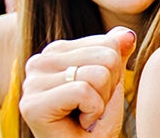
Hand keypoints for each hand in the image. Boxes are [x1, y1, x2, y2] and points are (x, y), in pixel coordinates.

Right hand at [20, 27, 137, 137]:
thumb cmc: (94, 127)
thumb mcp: (111, 86)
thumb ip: (116, 55)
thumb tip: (127, 33)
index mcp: (56, 52)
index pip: (108, 43)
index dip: (114, 74)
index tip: (96, 96)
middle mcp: (39, 61)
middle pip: (106, 56)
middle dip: (110, 89)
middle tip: (91, 110)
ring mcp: (32, 82)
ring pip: (98, 74)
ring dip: (102, 103)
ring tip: (85, 116)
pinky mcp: (33, 104)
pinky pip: (84, 92)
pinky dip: (93, 113)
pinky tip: (80, 124)